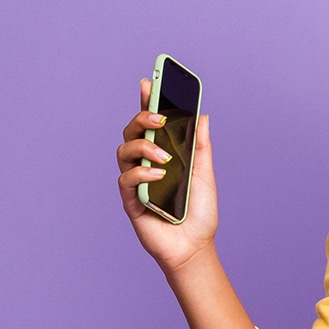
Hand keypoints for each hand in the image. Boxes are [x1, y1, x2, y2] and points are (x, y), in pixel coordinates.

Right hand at [116, 78, 218, 273]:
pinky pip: (126, 179)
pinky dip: (141, 173)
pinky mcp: (130, 200)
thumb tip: (201, 115)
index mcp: (162, 155)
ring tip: (165, 157)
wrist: (194, 247)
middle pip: (131, 132)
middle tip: (159, 119)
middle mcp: (145, 165)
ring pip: (123, 151)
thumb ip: (200, 145)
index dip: (147, 101)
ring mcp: (135, 182)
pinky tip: (158, 175)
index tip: (148, 81)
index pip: (150, 124)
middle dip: (142, 119)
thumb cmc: (198, 213)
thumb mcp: (204, 174)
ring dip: (143, 147)